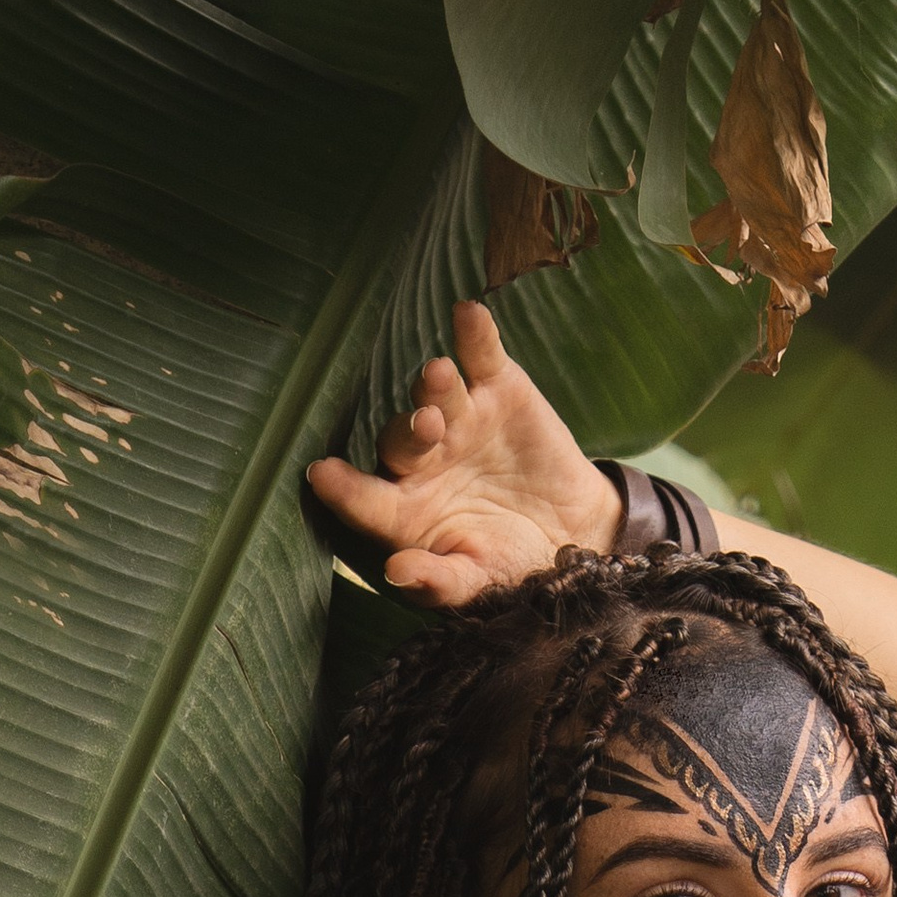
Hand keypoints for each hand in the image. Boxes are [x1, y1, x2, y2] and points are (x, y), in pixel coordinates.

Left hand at [305, 298, 618, 607]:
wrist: (575, 534)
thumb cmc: (513, 563)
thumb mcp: (481, 582)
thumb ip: (439, 582)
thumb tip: (395, 572)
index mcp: (408, 510)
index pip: (367, 499)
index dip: (345, 489)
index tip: (322, 475)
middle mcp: (424, 459)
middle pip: (402, 440)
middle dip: (410, 432)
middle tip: (426, 427)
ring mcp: (458, 419)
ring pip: (436, 395)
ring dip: (435, 385)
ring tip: (440, 377)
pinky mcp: (496, 388)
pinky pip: (480, 355)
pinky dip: (475, 334)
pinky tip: (468, 314)